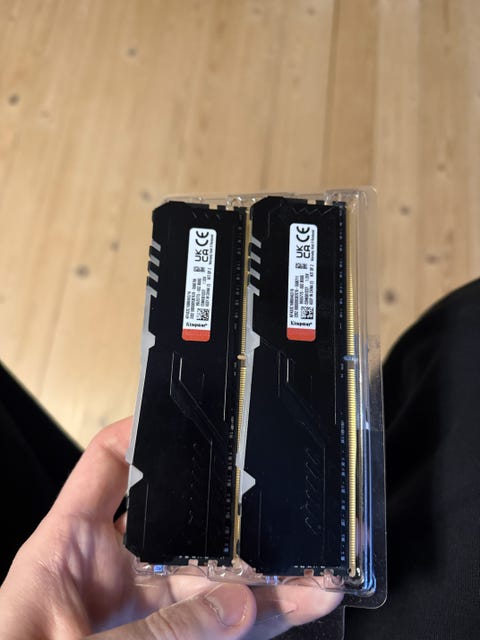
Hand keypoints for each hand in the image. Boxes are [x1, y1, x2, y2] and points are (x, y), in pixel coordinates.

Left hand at [0, 417, 341, 638]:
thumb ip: (154, 629)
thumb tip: (236, 604)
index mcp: (70, 547)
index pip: (106, 466)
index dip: (142, 432)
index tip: (187, 411)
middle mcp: (116, 573)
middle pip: (183, 523)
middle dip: (233, 510)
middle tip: (279, 491)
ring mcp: (148, 612)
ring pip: (217, 579)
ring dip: (270, 568)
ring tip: (318, 553)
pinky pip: (227, 627)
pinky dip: (267, 615)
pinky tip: (305, 600)